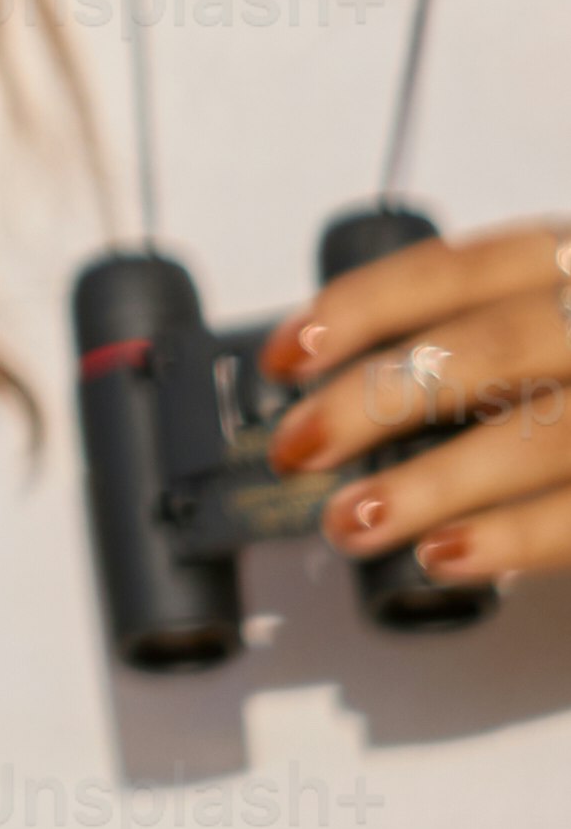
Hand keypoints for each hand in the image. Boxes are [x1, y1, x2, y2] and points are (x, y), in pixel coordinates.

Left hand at [270, 212, 570, 572]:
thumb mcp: (556, 320)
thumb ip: (490, 337)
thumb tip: (346, 395)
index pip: (455, 271)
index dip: (358, 308)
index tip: (284, 357)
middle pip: (489, 351)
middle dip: (377, 401)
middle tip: (295, 447)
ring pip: (541, 438)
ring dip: (432, 485)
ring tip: (351, 522)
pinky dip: (514, 537)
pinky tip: (446, 556)